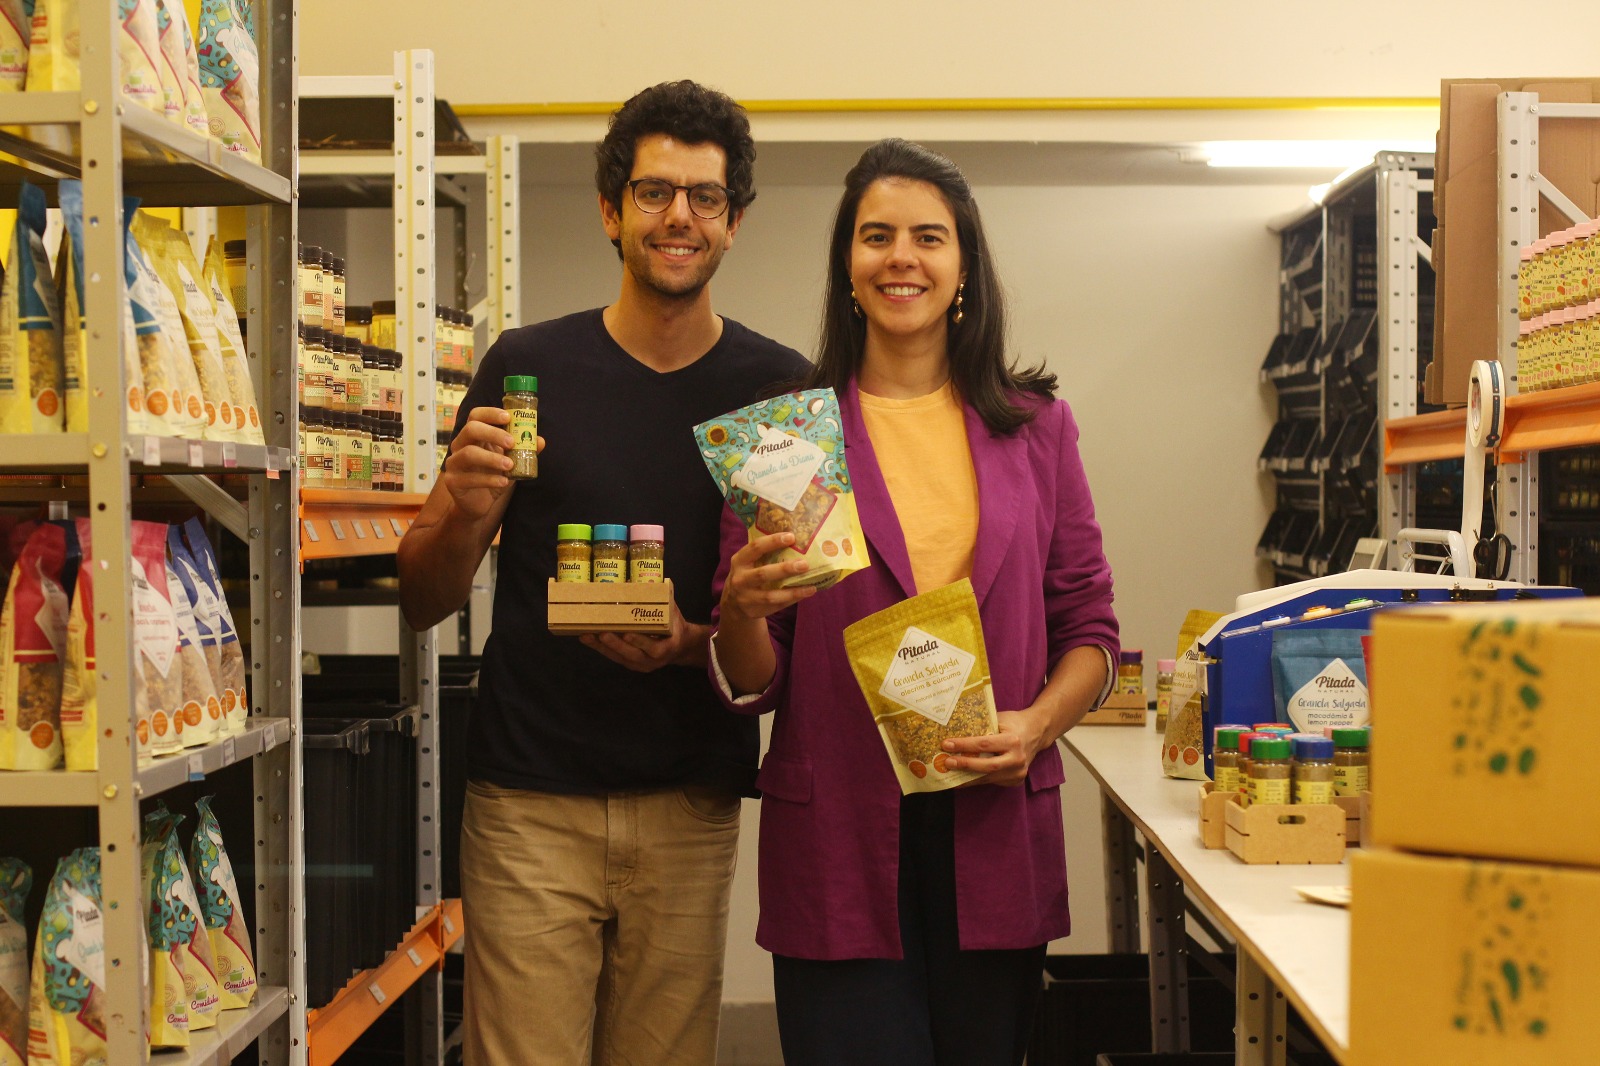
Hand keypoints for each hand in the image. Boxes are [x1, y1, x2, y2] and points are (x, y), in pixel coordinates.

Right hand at [442, 407, 544, 518]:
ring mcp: (454, 463)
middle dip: (493, 433)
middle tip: (512, 443)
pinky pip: (469, 478)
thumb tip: (540, 441)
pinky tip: (503, 483)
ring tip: (510, 465)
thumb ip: (524, 450)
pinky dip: (489, 480)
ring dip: (492, 458)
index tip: (507, 417)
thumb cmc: (493, 476)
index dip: (490, 413)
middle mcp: (460, 445)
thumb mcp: (511, 462)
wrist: (479, 504)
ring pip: (469, 453)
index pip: (476, 416)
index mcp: (474, 436)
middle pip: (471, 429)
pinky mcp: (453, 481)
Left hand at [580, 599, 709, 672]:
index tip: (627, 634)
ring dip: (601, 647)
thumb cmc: (674, 625)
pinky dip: (600, 648)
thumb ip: (661, 600)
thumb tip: (644, 582)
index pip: (653, 648)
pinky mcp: (630, 664)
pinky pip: (614, 657)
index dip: (640, 642)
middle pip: (632, 655)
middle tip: (601, 633)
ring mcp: (640, 665)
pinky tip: (587, 638)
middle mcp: (653, 660)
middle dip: (615, 644)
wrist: (680, 646)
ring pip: (619, 657)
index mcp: (667, 648)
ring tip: (586, 635)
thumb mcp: (672, 612)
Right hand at [718, 531, 817, 624]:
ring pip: (770, 596)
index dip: (773, 541)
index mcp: (740, 560)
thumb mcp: (748, 562)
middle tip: (804, 564)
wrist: (734, 603)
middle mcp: (740, 579)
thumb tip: (798, 540)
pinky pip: (776, 606)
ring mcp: (746, 597)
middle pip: (763, 574)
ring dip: (792, 591)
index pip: (755, 548)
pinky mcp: (755, 611)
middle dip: (785, 569)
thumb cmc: (748, 574)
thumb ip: (765, 553)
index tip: (791, 537)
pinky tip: (805, 593)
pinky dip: (792, 599)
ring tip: (811, 587)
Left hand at [939, 707, 1048, 786]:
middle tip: (946, 763)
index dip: (964, 745)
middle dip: (964, 765)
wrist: (1037, 732)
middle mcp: (1017, 758)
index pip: (984, 744)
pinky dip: (977, 781)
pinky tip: (964, 779)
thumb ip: (982, 727)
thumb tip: (956, 732)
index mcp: (1013, 740)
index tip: (947, 744)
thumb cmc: (1014, 722)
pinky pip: (993, 781)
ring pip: (989, 778)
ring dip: (967, 778)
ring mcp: (1018, 772)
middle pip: (987, 766)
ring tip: (950, 776)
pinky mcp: (1016, 780)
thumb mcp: (1000, 719)